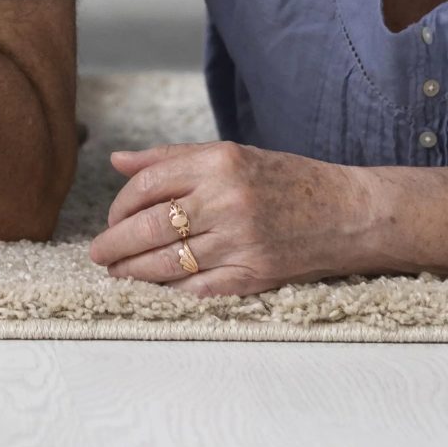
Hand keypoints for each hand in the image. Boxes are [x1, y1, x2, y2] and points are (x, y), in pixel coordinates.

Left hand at [89, 141, 377, 295]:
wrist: (349, 212)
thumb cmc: (287, 180)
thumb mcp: (232, 155)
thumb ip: (172, 158)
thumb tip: (118, 161)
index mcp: (219, 162)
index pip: (148, 185)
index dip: (120, 205)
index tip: (111, 219)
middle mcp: (226, 200)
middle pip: (150, 226)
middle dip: (115, 244)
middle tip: (98, 254)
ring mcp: (240, 240)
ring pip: (168, 262)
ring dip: (134, 272)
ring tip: (117, 274)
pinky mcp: (254, 274)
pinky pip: (199, 287)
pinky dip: (171, 291)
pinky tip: (154, 291)